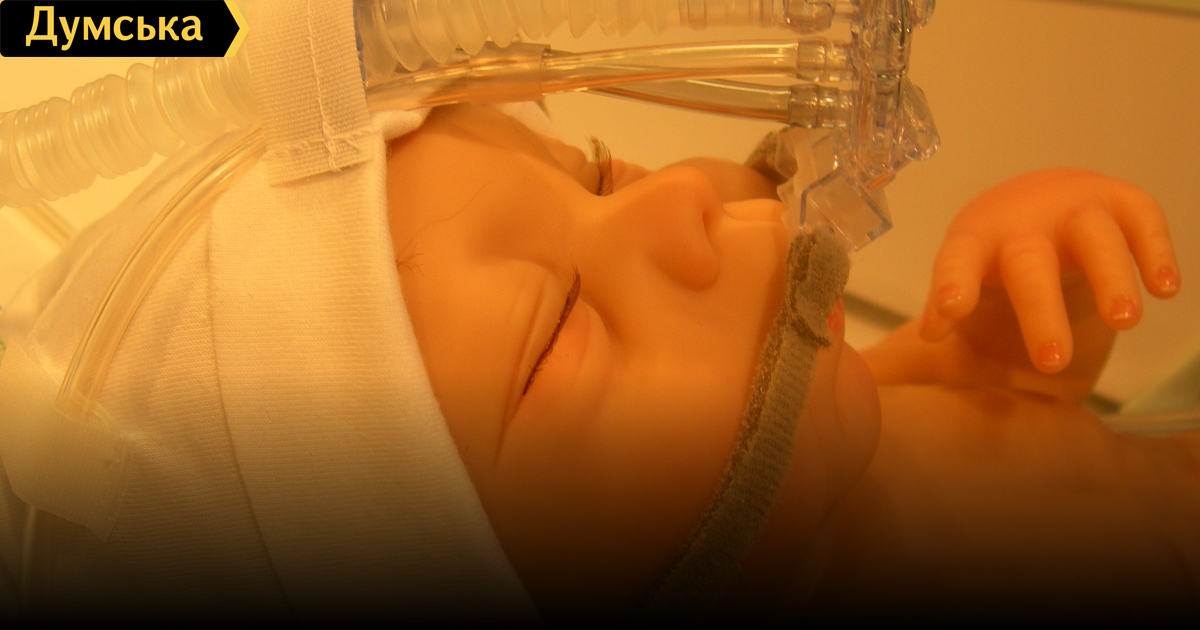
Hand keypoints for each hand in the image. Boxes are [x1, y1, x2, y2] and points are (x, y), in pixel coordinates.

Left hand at [918, 170, 1179, 376]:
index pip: (955, 262)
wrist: (1040, 205)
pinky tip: (1165, 288)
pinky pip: (1143, 221)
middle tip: (1050, 362)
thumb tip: (863, 382)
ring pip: (1093, 239)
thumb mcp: (960, 297)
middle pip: (1029, 264)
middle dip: (1039, 311)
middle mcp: (1021, 224)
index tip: (947, 316)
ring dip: (1110, 278)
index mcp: (972, 244)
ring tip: (1124, 322)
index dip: (951, 285)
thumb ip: (923, 338)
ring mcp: (1073, 209)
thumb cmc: (994, 269)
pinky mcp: (1121, 204)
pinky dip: (1155, 251)